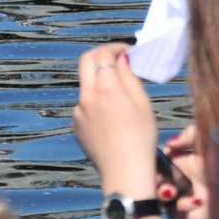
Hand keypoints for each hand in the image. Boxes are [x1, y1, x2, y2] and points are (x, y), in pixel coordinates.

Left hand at [74, 45, 159, 197]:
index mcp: (106, 88)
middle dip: (101, 54)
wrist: (125, 171)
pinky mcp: (76, 124)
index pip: (104, 54)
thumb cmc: (141, 138)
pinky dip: (97, 100)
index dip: (116, 47)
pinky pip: (85, 104)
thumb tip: (122, 58)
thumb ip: (130, 76)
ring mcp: (78, 111)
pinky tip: (113, 117)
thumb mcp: (143, 103)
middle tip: (117, 58)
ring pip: (86, 83)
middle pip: (86, 61)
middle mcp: (87, 96)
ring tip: (121, 94)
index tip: (128, 51)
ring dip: (100, 79)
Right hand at [157, 122, 206, 218]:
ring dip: (162, 192)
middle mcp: (173, 177)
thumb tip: (168, 144)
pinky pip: (170, 209)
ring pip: (155, 193)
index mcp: (178, 160)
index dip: (150, 159)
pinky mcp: (177, 213)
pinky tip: (199, 202)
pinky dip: (183, 205)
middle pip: (149, 176)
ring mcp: (174, 196)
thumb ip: (194, 135)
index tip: (150, 159)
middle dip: (151, 177)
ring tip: (173, 191)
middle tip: (158, 178)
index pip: (155, 157)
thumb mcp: (214, 149)